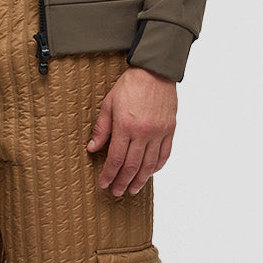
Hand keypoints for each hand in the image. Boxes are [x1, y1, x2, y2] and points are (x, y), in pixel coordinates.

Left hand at [86, 65, 176, 195]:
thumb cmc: (130, 85)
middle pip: (132, 165)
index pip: (115, 158)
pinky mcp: (170, 130)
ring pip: (149, 164)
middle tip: (117, 191)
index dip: (109, 174)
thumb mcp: (108, 104)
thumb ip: (101, 128)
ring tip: (133, 189)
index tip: (104, 183)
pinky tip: (150, 173)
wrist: (154, 71)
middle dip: (123, 181)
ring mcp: (158, 132)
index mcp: (125, 126)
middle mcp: (143, 132)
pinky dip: (157, 166)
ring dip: (140, 179)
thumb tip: (92, 148)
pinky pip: (165, 154)